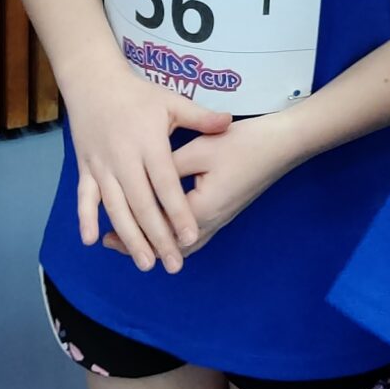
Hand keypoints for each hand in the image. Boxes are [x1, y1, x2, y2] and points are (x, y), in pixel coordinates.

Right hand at [63, 58, 230, 272]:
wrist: (93, 81)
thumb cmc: (137, 94)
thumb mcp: (171, 101)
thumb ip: (199, 117)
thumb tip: (228, 122)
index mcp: (148, 143)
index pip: (165, 183)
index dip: (177, 211)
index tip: (189, 237)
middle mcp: (123, 158)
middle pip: (142, 203)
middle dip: (157, 236)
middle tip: (172, 263)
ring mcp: (102, 165)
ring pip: (115, 207)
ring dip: (129, 236)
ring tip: (145, 262)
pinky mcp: (86, 168)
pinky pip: (85, 197)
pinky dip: (86, 218)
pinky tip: (92, 240)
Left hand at [101, 112, 297, 260]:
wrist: (281, 145)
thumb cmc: (242, 144)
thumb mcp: (200, 150)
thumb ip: (168, 167)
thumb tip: (140, 178)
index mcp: (201, 209)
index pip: (159, 229)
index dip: (132, 231)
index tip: (107, 231)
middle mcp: (210, 221)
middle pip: (169, 245)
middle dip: (139, 244)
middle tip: (109, 242)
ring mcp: (219, 219)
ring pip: (183, 243)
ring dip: (156, 242)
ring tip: (130, 242)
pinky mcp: (223, 211)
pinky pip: (193, 234)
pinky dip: (173, 236)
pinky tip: (163, 229)